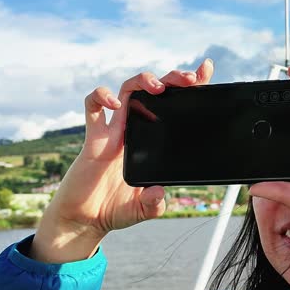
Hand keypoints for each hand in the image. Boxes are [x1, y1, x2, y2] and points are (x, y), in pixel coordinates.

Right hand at [32, 59, 213, 261]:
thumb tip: (158, 192)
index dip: (188, 88)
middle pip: (154, 91)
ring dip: (143, 81)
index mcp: (152, 140)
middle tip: (188, 79)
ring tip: (157, 88)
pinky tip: (115, 105)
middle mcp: (135, 130)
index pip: (173, 107)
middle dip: (172, 78)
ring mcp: (114, 130)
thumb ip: (153, 204)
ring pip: (127, 90)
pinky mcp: (93, 137)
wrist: (84, 219)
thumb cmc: (114, 208)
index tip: (205, 70)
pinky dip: (102, 97)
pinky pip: (93, 107)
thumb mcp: (144, 209)